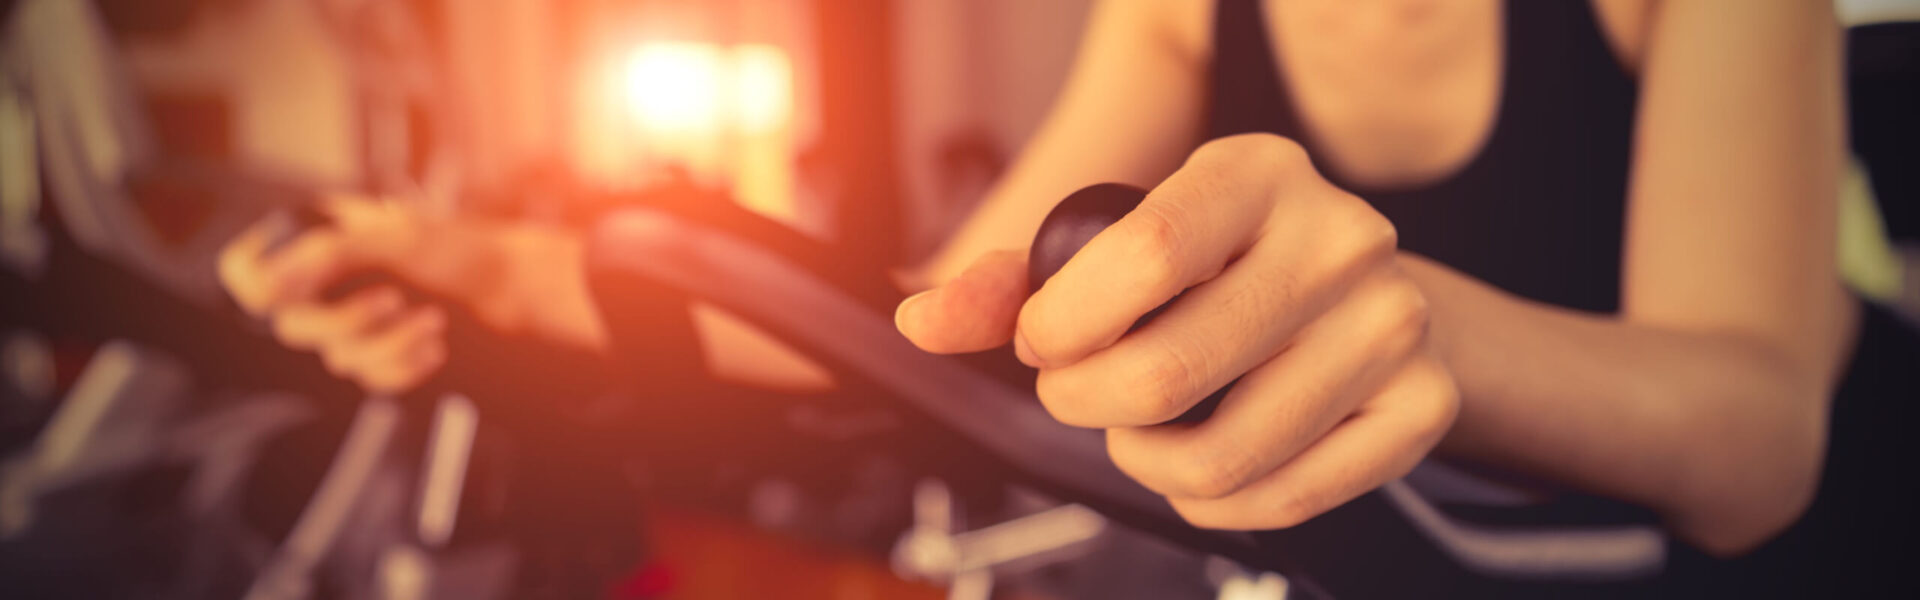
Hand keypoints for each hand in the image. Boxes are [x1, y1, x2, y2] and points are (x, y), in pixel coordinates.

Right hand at [218, 195, 455, 393]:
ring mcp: (356, 321)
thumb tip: (271, 282)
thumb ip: (329, 253)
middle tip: (394, 300)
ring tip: (433, 320)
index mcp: (322, 241)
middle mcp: (330, 283)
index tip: (273, 293)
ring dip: (390, 345)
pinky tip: (435, 347)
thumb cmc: (461, 249)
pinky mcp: (383, 353)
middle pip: (294, 327)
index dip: (251, 283)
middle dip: (348, 321)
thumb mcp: (396, 237)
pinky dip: (404, 367)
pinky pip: (371, 379)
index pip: (246, 270)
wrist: (516, 286)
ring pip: (339, 358)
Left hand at [898, 134, 1458, 528]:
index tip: (1042, 343)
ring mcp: (1391, 326)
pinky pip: (1281, 500)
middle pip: (1164, 373)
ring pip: (1218, 457)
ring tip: (1143, 429)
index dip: (1063, 324)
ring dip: (1145, 461)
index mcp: (1258, 173)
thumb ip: (1012, 282)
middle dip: (1084, 403)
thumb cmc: (1222, 268)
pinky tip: (1202, 463)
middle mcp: (1340, 240)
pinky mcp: (1420, 409)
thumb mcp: (1122, 244)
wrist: (1362, 295)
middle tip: (1081, 392)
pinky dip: (1213, 501)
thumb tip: (923, 320)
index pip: (1140, 253)